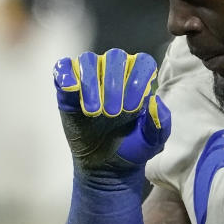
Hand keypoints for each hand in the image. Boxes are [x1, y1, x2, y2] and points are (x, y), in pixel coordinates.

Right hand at [53, 49, 170, 169]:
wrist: (105, 166)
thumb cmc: (130, 147)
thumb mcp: (152, 141)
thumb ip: (160, 124)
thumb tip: (155, 102)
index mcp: (138, 80)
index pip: (142, 61)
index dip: (138, 79)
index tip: (134, 106)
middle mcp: (114, 72)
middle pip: (115, 57)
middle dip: (115, 84)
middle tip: (114, 113)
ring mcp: (89, 78)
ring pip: (88, 60)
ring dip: (90, 83)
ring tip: (94, 111)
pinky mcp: (67, 88)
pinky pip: (63, 69)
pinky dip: (66, 75)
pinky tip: (72, 90)